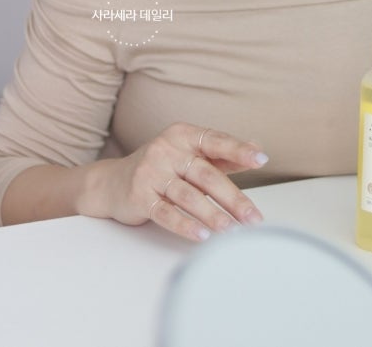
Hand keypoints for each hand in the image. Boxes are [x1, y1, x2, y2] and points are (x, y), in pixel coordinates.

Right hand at [82, 123, 267, 240]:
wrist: (110, 182)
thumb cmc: (160, 167)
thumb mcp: (188, 154)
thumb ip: (220, 154)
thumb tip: (255, 149)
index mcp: (183, 135)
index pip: (216, 141)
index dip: (239, 150)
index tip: (261, 159)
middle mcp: (167, 150)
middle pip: (207, 174)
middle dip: (233, 198)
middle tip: (253, 217)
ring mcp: (151, 173)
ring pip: (189, 196)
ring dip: (213, 215)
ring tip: (232, 230)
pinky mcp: (139, 197)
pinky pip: (166, 213)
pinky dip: (186, 226)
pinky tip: (202, 236)